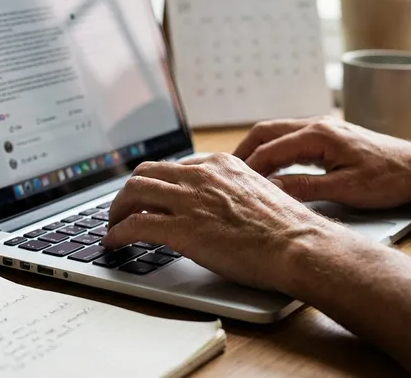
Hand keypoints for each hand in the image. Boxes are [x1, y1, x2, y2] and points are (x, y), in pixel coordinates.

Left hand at [101, 153, 337, 290]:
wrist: (297, 245)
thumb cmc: (287, 229)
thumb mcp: (257, 194)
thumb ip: (230, 193)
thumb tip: (216, 208)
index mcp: (220, 164)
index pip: (174, 167)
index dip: (157, 184)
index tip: (152, 197)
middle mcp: (201, 175)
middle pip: (146, 173)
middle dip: (130, 192)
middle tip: (124, 208)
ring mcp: (189, 200)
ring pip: (133, 192)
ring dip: (117, 209)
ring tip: (113, 225)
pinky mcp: (181, 229)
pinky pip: (134, 225)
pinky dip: (117, 233)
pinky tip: (114, 242)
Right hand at [233, 117, 410, 208]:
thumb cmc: (389, 179)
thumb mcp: (344, 189)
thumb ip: (304, 188)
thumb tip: (270, 191)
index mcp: (318, 135)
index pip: (269, 149)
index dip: (248, 168)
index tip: (232, 185)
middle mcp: (318, 125)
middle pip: (266, 131)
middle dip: (244, 152)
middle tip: (226, 173)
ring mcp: (324, 129)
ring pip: (278, 133)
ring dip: (258, 150)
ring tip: (242, 172)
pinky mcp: (331, 137)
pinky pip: (293, 139)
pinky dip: (275, 151)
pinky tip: (272, 168)